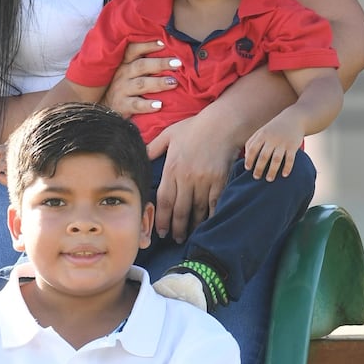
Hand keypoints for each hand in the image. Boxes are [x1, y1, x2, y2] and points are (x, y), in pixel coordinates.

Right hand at [102, 39, 181, 119]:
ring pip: (141, 84)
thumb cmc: (123, 85)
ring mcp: (122, 90)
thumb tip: (169, 50)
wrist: (105, 109)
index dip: (147, 45)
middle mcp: (122, 74)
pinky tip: (159, 105)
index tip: (163, 42)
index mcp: (125, 63)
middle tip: (177, 63)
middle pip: (141, 66)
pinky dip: (147, 105)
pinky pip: (136, 105)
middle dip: (160, 63)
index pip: (133, 50)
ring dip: (158, 83)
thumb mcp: (128, 71)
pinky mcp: (123, 106)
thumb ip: (143, 61)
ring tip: (173, 82)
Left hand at [147, 114, 236, 241]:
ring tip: (189, 236)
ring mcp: (204, 181)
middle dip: (176, 228)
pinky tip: (207, 225)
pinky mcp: (219, 182)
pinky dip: (210, 217)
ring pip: (197, 211)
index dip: (162, 219)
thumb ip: (153, 147)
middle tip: (175, 239)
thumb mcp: (169, 134)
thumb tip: (141, 154)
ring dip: (193, 226)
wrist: (222, 124)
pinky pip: (213, 205)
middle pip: (179, 210)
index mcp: (172, 167)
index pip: (164, 200)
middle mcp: (186, 177)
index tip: (161, 232)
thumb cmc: (195, 127)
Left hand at [243, 116, 304, 180]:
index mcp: (262, 135)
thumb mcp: (262, 131)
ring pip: (276, 159)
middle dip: (259, 168)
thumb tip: (245, 158)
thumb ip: (252, 142)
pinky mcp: (293, 146)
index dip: (249, 159)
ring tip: (269, 179)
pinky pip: (290, 159)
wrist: (294, 118)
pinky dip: (287, 168)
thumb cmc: (274, 128)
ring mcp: (283, 142)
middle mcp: (272, 139)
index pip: (252, 149)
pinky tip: (284, 175)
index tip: (247, 169)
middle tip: (256, 177)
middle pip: (263, 156)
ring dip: (272, 170)